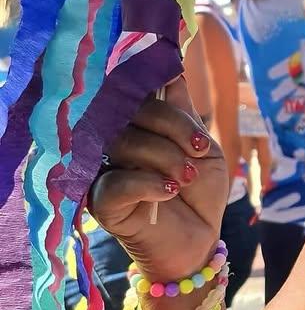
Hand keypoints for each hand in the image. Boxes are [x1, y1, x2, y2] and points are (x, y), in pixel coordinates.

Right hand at [89, 77, 228, 279]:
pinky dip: (150, 183)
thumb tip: (171, 70)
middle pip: (130, 112)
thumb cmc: (199, 191)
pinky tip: (170, 191)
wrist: (201, 239)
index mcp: (135, 124)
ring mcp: (102, 170)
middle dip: (173, 127)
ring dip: (167, 158)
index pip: (133, 92)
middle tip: (198, 151)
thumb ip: (184, 112)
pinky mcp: (99, 202)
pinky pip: (117, 182)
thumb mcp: (201, 146)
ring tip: (188, 177)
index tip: (187, 108)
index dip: (158, 92)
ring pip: (125, 143)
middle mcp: (112, 141)